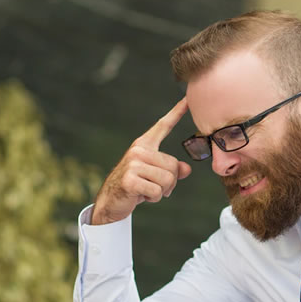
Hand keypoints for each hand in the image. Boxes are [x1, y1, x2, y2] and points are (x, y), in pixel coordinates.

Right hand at [92, 98, 191, 224]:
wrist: (111, 201)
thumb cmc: (136, 187)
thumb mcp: (155, 176)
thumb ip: (172, 170)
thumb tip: (186, 169)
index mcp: (144, 145)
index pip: (163, 126)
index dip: (177, 112)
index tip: (188, 100)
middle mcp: (138, 150)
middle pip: (173, 165)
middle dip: (169, 183)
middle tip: (154, 187)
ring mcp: (133, 163)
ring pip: (167, 179)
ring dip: (161, 192)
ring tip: (146, 191)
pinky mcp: (130, 179)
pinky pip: (157, 191)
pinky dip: (153, 198)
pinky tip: (140, 196)